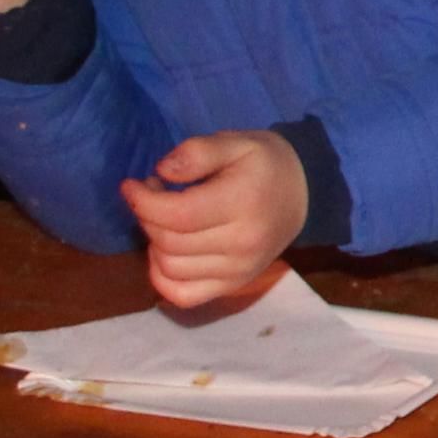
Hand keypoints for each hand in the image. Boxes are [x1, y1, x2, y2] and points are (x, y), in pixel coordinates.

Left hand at [120, 128, 310, 310]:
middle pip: (168, 241)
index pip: (176, 215)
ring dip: (154, 243)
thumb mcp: (236, 142)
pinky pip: (181, 295)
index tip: (132, 184)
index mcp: (243, 203)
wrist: (305, 195)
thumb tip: (161, 173)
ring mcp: (238, 271)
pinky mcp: (233, 285)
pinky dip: (161, 278)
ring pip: (169, 268)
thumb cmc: (265, 165)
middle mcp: (242, 244)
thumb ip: (198, 152)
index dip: (142, 201)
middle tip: (153, 194)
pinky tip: (165, 252)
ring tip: (164, 219)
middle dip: (147, 216)